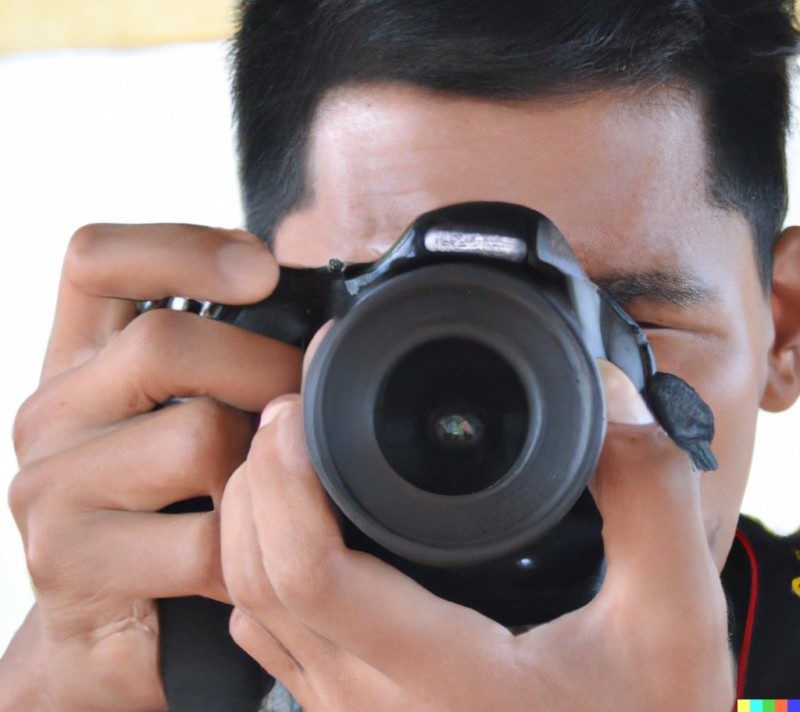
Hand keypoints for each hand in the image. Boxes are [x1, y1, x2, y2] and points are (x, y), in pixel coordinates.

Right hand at [3, 224, 301, 711]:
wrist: (104, 625)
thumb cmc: (164, 504)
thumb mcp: (181, 415)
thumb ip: (219, 361)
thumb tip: (318, 321)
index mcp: (80, 359)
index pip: (95, 259)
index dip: (182, 246)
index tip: (259, 268)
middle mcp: (51, 410)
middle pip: (164, 343)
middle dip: (263, 369)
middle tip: (300, 403)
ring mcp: (49, 487)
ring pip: (196, 437)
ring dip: (261, 466)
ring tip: (268, 487)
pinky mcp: (69, 562)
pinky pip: (203, 539)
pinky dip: (248, 548)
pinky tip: (247, 552)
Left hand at [221, 358, 733, 710]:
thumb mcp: (673, 624)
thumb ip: (650, 498)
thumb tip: (611, 398)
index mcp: (442, 677)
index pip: (311, 574)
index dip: (285, 480)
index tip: (298, 411)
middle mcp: (374, 703)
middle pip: (257, 578)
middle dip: (258, 480)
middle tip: (293, 409)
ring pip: (249, 606)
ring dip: (250, 519)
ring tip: (288, 452)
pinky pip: (271, 637)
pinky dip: (260, 564)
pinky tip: (300, 524)